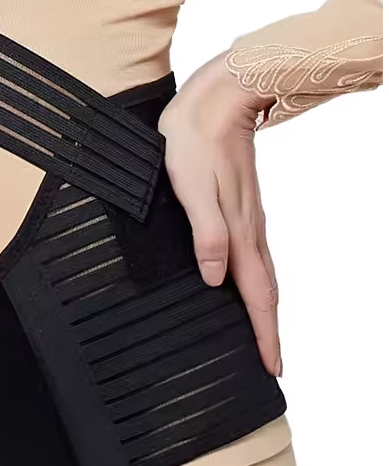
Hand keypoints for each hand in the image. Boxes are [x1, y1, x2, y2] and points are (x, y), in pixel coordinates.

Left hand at [158, 51, 281, 376]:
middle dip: (269, 329)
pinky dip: (256, 280)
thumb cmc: (196, 142)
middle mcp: (250, 231)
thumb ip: (206, 234)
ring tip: (262, 332)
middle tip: (271, 361)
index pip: (256, 295)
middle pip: (265, 291)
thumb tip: (213, 277)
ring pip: (262, 274)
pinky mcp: (243, 207)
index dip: (264, 333)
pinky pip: (255, 255)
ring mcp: (250, 219)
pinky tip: (245, 281)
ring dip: (264, 307)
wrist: (218, 99)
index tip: (273, 365)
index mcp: (239, 233)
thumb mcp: (191, 189)